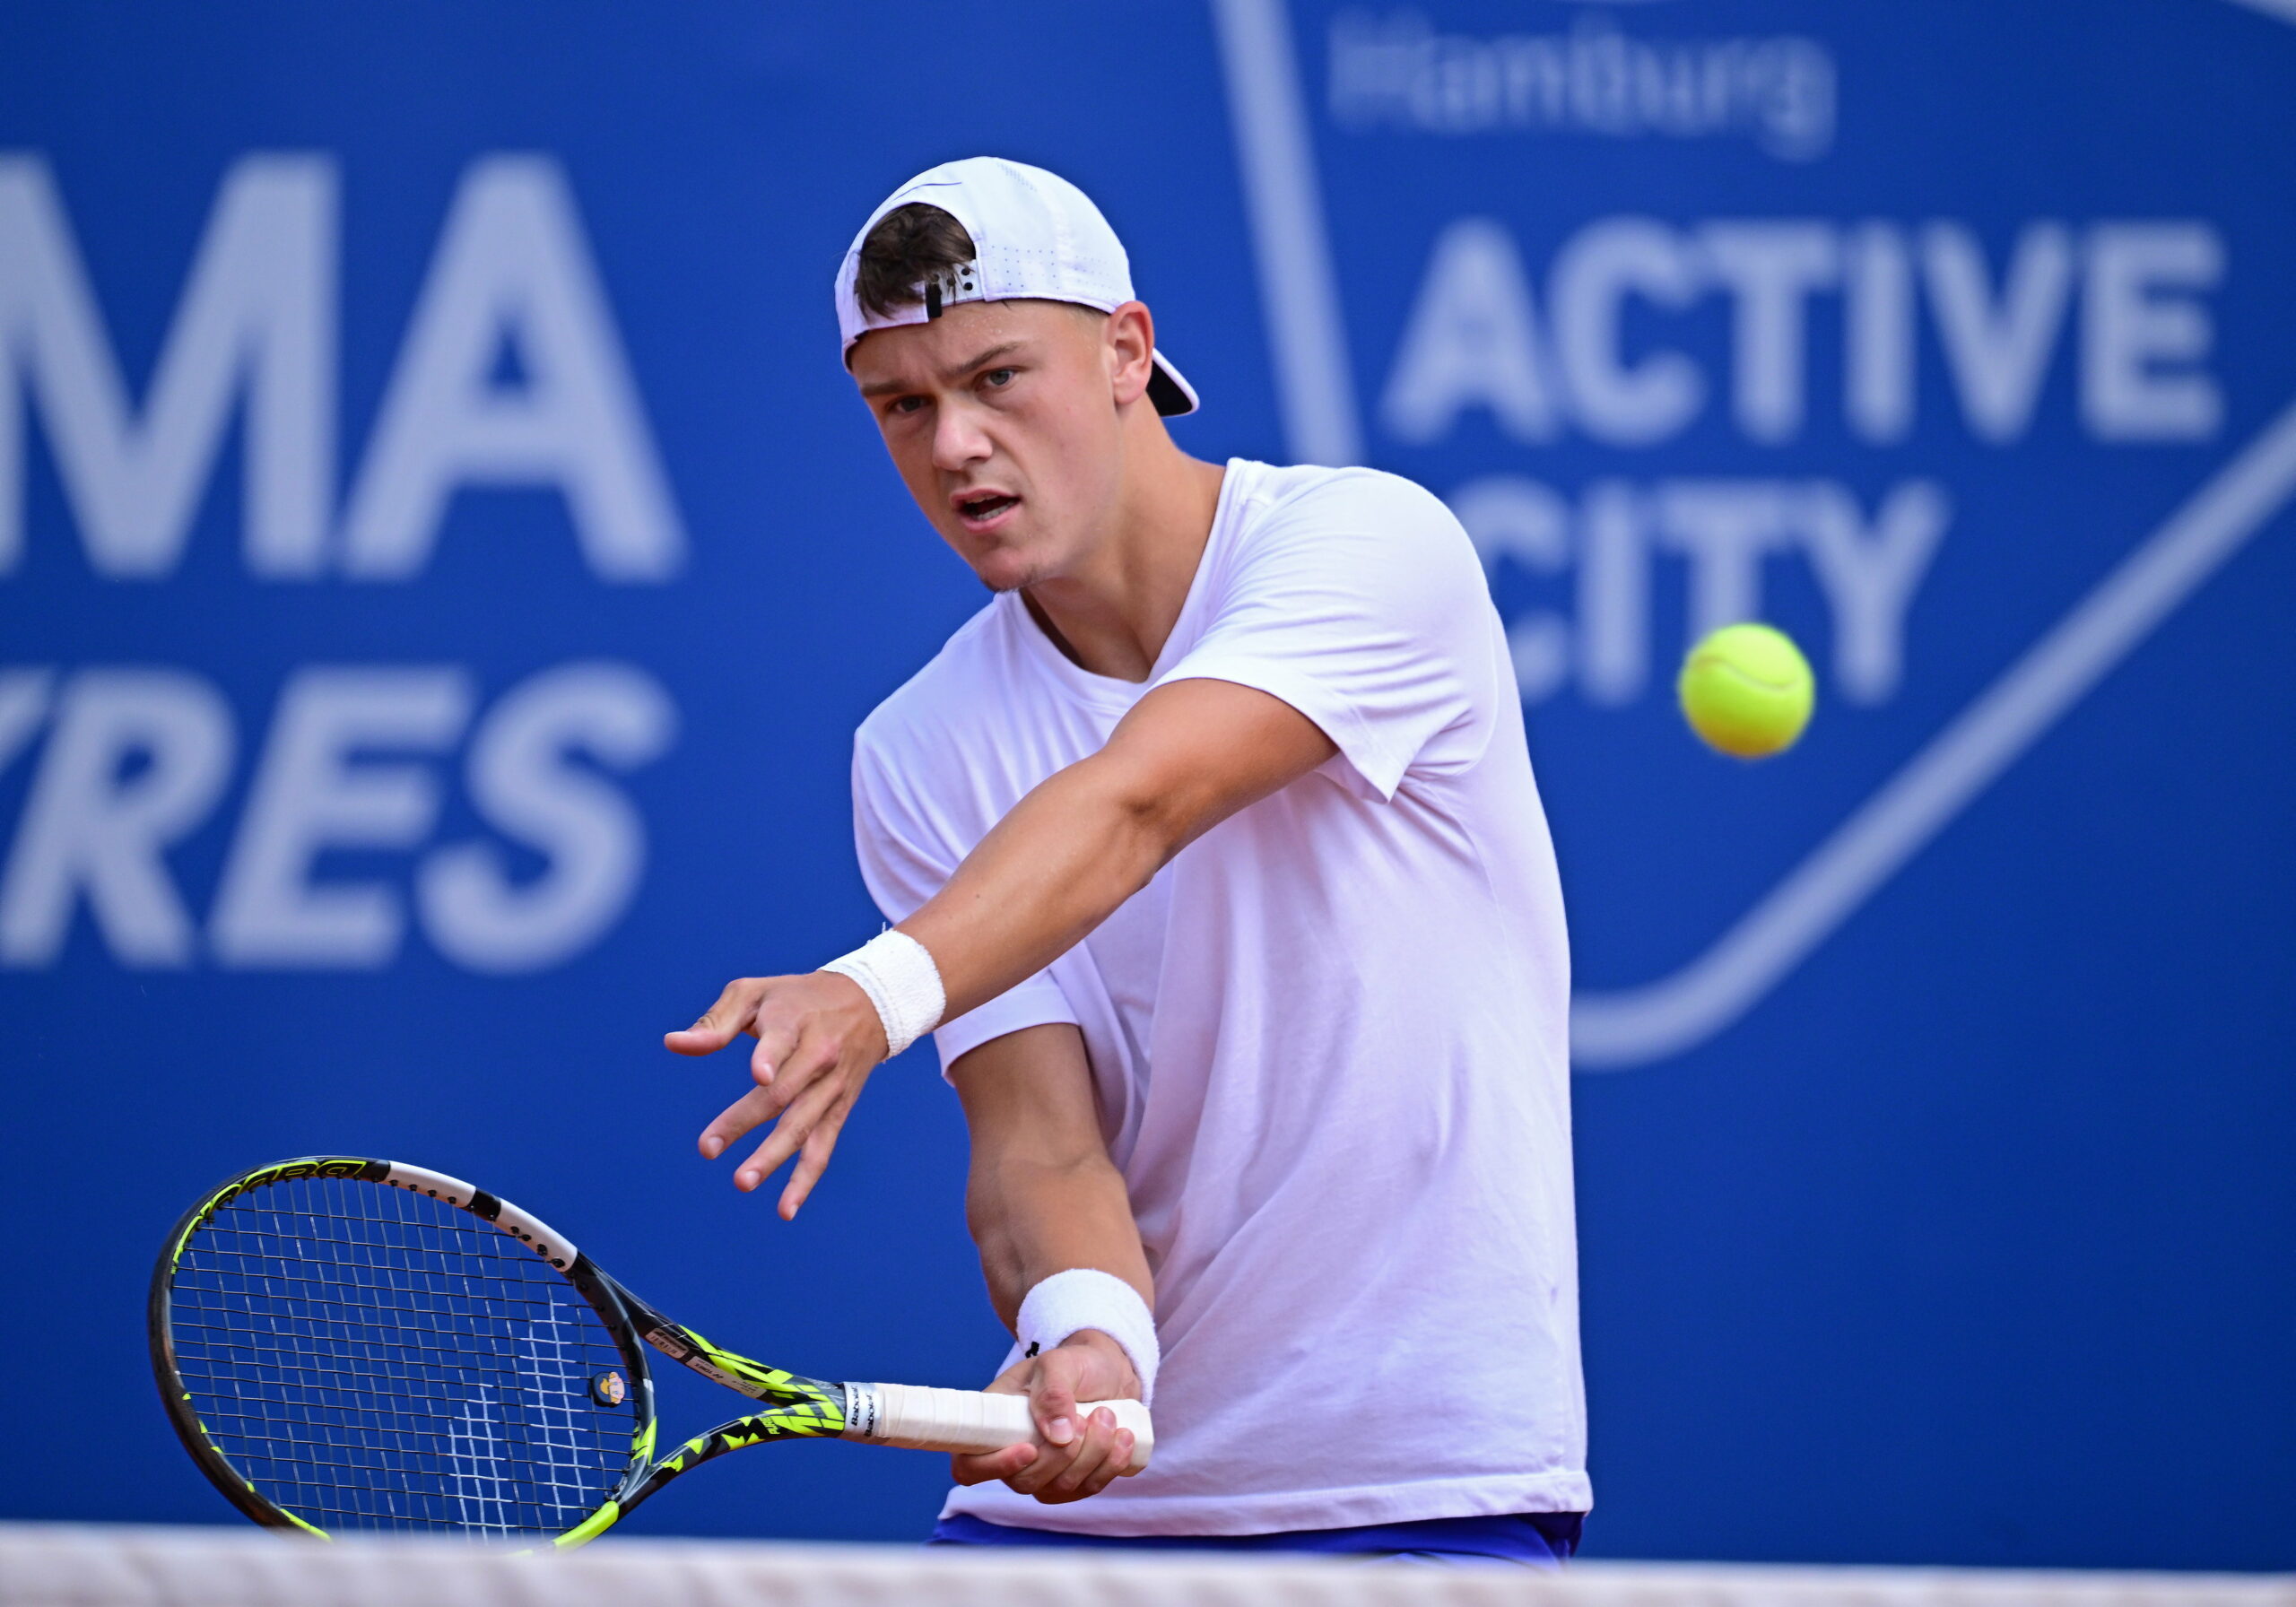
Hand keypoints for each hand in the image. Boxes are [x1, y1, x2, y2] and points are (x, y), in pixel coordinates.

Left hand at [665, 971, 888, 1217]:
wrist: (870, 1003)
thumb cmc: (797, 997)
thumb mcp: (756, 992)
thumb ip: (716, 1021)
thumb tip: (674, 1044)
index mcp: (795, 1022)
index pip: (784, 1042)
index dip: (771, 1059)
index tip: (758, 1077)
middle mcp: (818, 1057)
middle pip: (783, 1094)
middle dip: (746, 1122)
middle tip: (708, 1148)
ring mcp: (831, 1088)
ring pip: (802, 1127)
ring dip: (774, 1157)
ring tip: (743, 1182)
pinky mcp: (840, 1110)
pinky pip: (822, 1148)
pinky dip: (806, 1180)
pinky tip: (785, 1210)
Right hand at [950, 1330, 1141, 1503]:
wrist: (1109, 1372)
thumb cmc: (1075, 1364)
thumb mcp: (1060, 1363)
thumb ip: (1053, 1392)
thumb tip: (1057, 1437)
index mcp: (995, 1423)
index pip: (970, 1465)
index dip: (993, 1467)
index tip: (1029, 1449)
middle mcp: (1013, 1453)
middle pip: (1024, 1481)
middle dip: (1064, 1454)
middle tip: (1090, 1416)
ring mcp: (1045, 1472)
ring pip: (1060, 1488)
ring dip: (1092, 1455)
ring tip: (1109, 1415)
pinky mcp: (1074, 1480)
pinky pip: (1088, 1489)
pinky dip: (1110, 1465)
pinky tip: (1124, 1437)